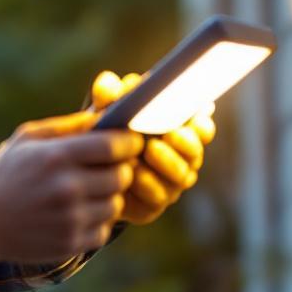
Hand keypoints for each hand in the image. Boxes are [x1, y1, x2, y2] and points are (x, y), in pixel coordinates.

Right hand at [0, 111, 138, 265]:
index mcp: (56, 157)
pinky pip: (104, 230)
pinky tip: (77, 214)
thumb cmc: (7, 174)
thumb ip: (66, 126)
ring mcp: (70, 218)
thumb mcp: (27, 140)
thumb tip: (103, 116)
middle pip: (122, 176)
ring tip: (87, 193)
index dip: (128, 143)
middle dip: (118, 170)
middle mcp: (66, 188)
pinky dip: (95, 222)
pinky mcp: (70, 243)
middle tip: (107, 169)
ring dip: (107, 197)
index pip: (113, 146)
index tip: (129, 143)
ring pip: (115, 204)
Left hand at [87, 70, 216, 224]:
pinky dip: (145, 183)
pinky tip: (132, 173)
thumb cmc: (106, 133)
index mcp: (177, 132)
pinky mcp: (152, 206)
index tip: (194, 119)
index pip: (202, 129)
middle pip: (195, 153)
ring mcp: (169, 185)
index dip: (202, 125)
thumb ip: (108, 95)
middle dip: (185, 142)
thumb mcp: (104, 111)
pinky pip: (156, 198)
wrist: (88, 172)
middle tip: (170, 133)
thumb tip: (111, 85)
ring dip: (166, 162)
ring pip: (180, 176)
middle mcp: (180, 160)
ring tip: (149, 150)